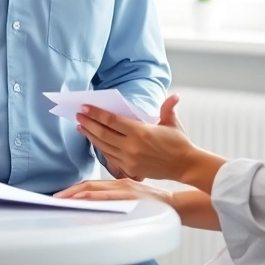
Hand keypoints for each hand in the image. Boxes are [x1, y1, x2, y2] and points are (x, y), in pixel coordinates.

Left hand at [55, 178, 172, 204]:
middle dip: (71, 192)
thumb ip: (120, 196)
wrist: (176, 204)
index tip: (62, 194)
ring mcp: (125, 190)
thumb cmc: (156, 202)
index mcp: (119, 183)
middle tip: (55, 198)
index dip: (75, 189)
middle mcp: (120, 184)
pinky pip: (109, 197)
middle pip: (90, 187)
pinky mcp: (131, 197)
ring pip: (96, 190)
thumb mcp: (135, 194)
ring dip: (77, 195)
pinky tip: (84, 201)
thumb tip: (102, 203)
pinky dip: (95, 198)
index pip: (92, 185)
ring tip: (63, 199)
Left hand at [76, 94, 224, 189]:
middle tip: (78, 115)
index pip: (112, 121)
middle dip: (88, 124)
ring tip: (81, 127)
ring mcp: (130, 160)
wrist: (186, 166)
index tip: (85, 107)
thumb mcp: (172, 123)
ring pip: (104, 146)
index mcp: (141, 132)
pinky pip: (110, 157)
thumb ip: (168, 108)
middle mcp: (132, 147)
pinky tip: (95, 141)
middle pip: (103, 133)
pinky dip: (101, 148)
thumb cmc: (179, 143)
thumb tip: (174, 95)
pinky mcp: (130, 170)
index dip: (97, 113)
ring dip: (91, 136)